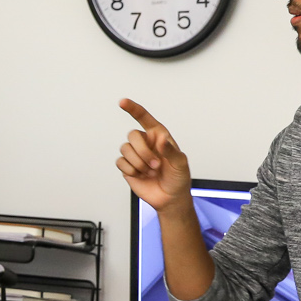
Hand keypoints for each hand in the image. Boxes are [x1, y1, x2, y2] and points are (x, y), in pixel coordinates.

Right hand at [115, 98, 193, 215]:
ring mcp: (135, 155)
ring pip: (125, 149)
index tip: (122, 102)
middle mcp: (145, 143)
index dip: (133, 109)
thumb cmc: (178, 178)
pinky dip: (131, 170)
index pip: (144, 118)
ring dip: (138, 163)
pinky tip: (140, 175)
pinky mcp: (127, 167)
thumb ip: (170, 150)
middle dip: (142, 152)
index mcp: (159, 136)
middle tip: (155, 165)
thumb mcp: (180, 163)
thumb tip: (161, 140)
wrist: (170, 198)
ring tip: (150, 172)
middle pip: (132, 135)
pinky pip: (120, 162)